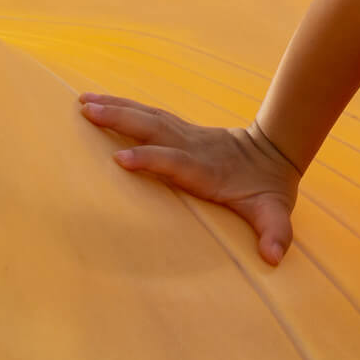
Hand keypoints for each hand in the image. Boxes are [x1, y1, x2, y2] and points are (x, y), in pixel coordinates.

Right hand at [77, 92, 301, 264]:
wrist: (276, 152)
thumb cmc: (270, 188)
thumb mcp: (275, 211)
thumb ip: (276, 232)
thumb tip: (274, 257)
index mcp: (208, 169)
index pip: (176, 162)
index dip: (150, 160)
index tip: (119, 159)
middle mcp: (194, 147)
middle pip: (155, 130)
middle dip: (121, 119)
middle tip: (86, 111)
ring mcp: (187, 135)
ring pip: (149, 117)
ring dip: (117, 108)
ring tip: (82, 102)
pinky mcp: (181, 130)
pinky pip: (150, 116)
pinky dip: (125, 107)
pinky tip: (101, 102)